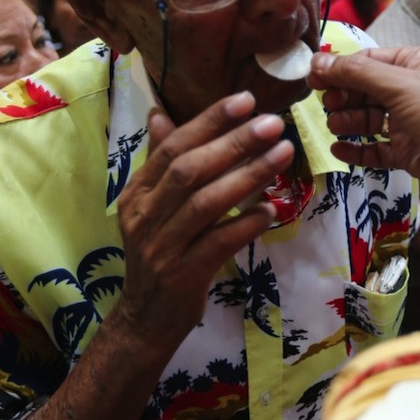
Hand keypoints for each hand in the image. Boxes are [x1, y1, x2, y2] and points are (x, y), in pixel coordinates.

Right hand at [115, 91, 293, 345]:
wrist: (145, 319)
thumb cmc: (159, 255)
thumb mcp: (151, 208)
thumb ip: (160, 164)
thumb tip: (159, 114)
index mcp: (136, 193)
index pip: (173, 147)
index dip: (209, 121)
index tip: (246, 100)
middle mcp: (143, 216)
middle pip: (190, 170)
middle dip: (233, 143)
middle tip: (272, 123)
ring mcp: (161, 247)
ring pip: (206, 203)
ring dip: (248, 176)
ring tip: (282, 155)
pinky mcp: (182, 276)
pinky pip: (218, 243)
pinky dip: (246, 223)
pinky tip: (271, 209)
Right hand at [309, 46, 419, 210]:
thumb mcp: (399, 84)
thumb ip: (357, 74)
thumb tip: (317, 62)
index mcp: (416, 64)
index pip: (370, 61)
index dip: (341, 68)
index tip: (313, 77)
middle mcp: (413, 90)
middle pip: (367, 90)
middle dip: (344, 96)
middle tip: (325, 103)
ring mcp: (411, 123)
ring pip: (370, 119)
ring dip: (349, 121)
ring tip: (335, 125)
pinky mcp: (409, 152)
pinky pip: (376, 149)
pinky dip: (357, 150)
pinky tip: (339, 150)